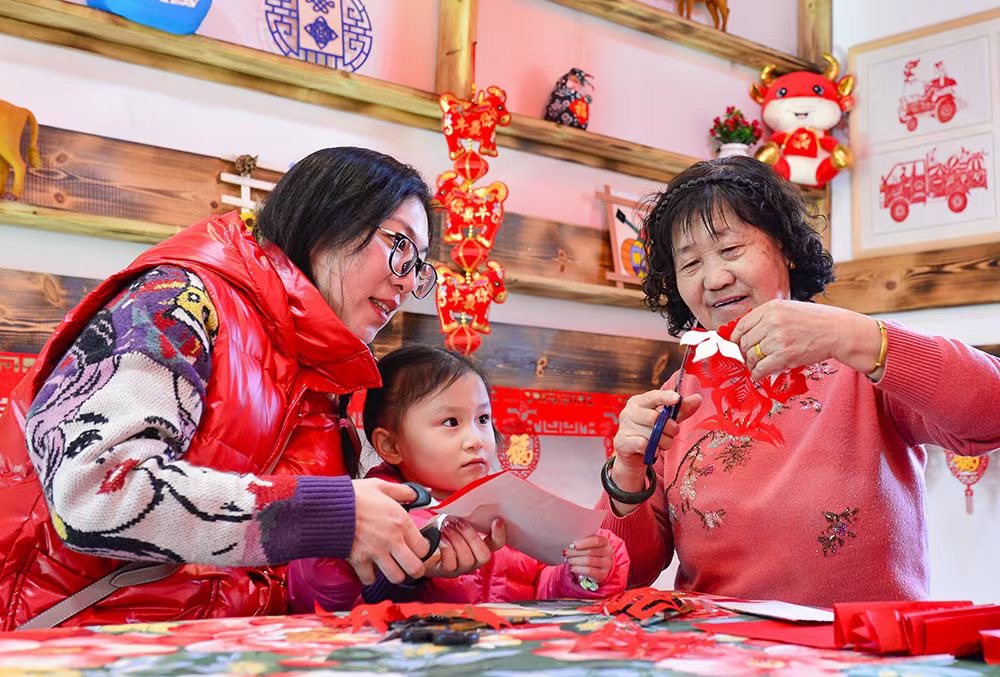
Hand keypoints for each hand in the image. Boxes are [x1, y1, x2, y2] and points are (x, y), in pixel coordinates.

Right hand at [348, 478, 429, 585]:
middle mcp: (392, 540)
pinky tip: (370, 567)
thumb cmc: (353, 495)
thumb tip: (419, 494)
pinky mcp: (359, 560)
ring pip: (396, 577)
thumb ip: (404, 491)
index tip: (417, 547)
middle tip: (410, 564)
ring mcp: (375, 552)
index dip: (422, 549)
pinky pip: (369, 579)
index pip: (424, 547)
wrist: (327, 506)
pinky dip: (369, 576)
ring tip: (391, 567)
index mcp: (401, 521)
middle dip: (415, 569)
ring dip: (395, 574)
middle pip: (415, 568)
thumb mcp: (381, 486)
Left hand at [423, 518, 504, 578]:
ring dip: (457, 540)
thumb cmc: (437, 530)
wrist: (418, 545)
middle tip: (459, 522)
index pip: (496, 544)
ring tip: (446, 527)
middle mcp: (473, 560)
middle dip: (472, 537)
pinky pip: (451, 564)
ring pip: (467, 560)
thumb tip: (467, 501)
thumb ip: (463, 513)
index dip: (499, 534)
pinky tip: (440, 538)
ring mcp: (460, 568)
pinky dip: (447, 548)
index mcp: (478, 546)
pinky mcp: (445, 572)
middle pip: (484, 555)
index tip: (496, 521)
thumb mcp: (451, 519)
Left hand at [564, 535, 612, 582]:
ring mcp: (607, 564)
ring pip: (588, 561)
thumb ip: (582, 541)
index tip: (572, 544)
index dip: (584, 543)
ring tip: (568, 560)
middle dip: (575, 552)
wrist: (600, 566)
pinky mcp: (603, 574)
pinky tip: (572, 568)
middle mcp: (608, 552)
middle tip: (566, 553)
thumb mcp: (590, 544)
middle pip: (590, 551)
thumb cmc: (592, 551)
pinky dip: (578, 569)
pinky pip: (589, 571)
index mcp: (605, 541)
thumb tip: (570, 544)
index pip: (596, 540)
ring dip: (575, 561)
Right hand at [613, 389, 703, 473]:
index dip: (664, 397)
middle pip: (653, 417)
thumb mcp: (668, 420)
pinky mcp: (621, 442)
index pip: (652, 396)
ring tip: (662, 444)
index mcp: (639, 402)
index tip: (676, 398)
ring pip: (650, 434)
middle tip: (673, 433)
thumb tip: (698, 398)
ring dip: (663, 442)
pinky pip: (642, 444)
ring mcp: (624, 427)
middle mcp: (628, 412)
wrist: (634, 456)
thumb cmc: (651, 433)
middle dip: (669, 428)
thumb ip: (681, 410)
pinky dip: (652, 449)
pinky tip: (652, 451)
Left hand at [730, 300, 881, 379]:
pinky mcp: (785, 355)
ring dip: (752, 365)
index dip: (736, 338)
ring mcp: (778, 338)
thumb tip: (749, 333)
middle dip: (744, 353)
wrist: (838, 331)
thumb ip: (769, 318)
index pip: (742, 325)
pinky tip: (760, 375)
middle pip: (745, 342)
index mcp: (771, 308)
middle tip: (749, 359)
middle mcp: (771, 321)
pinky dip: (757, 374)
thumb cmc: (816, 320)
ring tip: (756, 367)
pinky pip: (761, 368)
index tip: (738, 345)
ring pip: (752, 356)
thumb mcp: (789, 309)